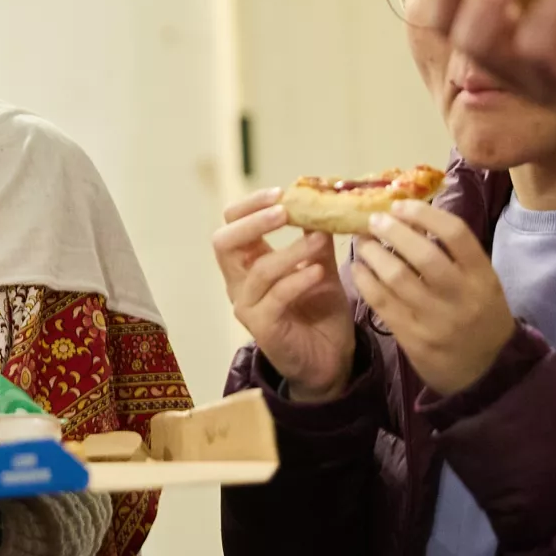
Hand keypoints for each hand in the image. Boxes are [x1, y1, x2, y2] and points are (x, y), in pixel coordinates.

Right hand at [212, 190, 355, 401]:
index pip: (232, 225)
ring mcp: (248, 307)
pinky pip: (275, 298)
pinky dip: (297, 280)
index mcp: (248, 264)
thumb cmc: (320, 314)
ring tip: (318, 240)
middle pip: (224, 242)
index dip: (250, 205)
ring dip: (290, 251)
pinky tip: (319, 272)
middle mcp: (240, 283)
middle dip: (253, 221)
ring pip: (257, 270)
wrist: (331, 362)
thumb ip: (316, 242)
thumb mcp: (321, 269)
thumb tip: (324, 205)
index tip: (280, 193)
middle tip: (284, 210)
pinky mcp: (263, 329)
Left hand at [352, 200, 514, 395]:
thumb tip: (414, 216)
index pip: (456, 234)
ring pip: (397, 278)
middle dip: (393, 231)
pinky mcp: (412, 337)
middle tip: (374, 220)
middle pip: (424, 254)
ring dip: (373, 254)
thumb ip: (455, 255)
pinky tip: (358, 268)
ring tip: (363, 242)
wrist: (484, 372)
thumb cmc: (480, 316)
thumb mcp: (482, 283)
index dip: (424, 214)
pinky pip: (381, 302)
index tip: (400, 205)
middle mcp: (461, 296)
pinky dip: (364, 280)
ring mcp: (435, 319)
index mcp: (483, 277)